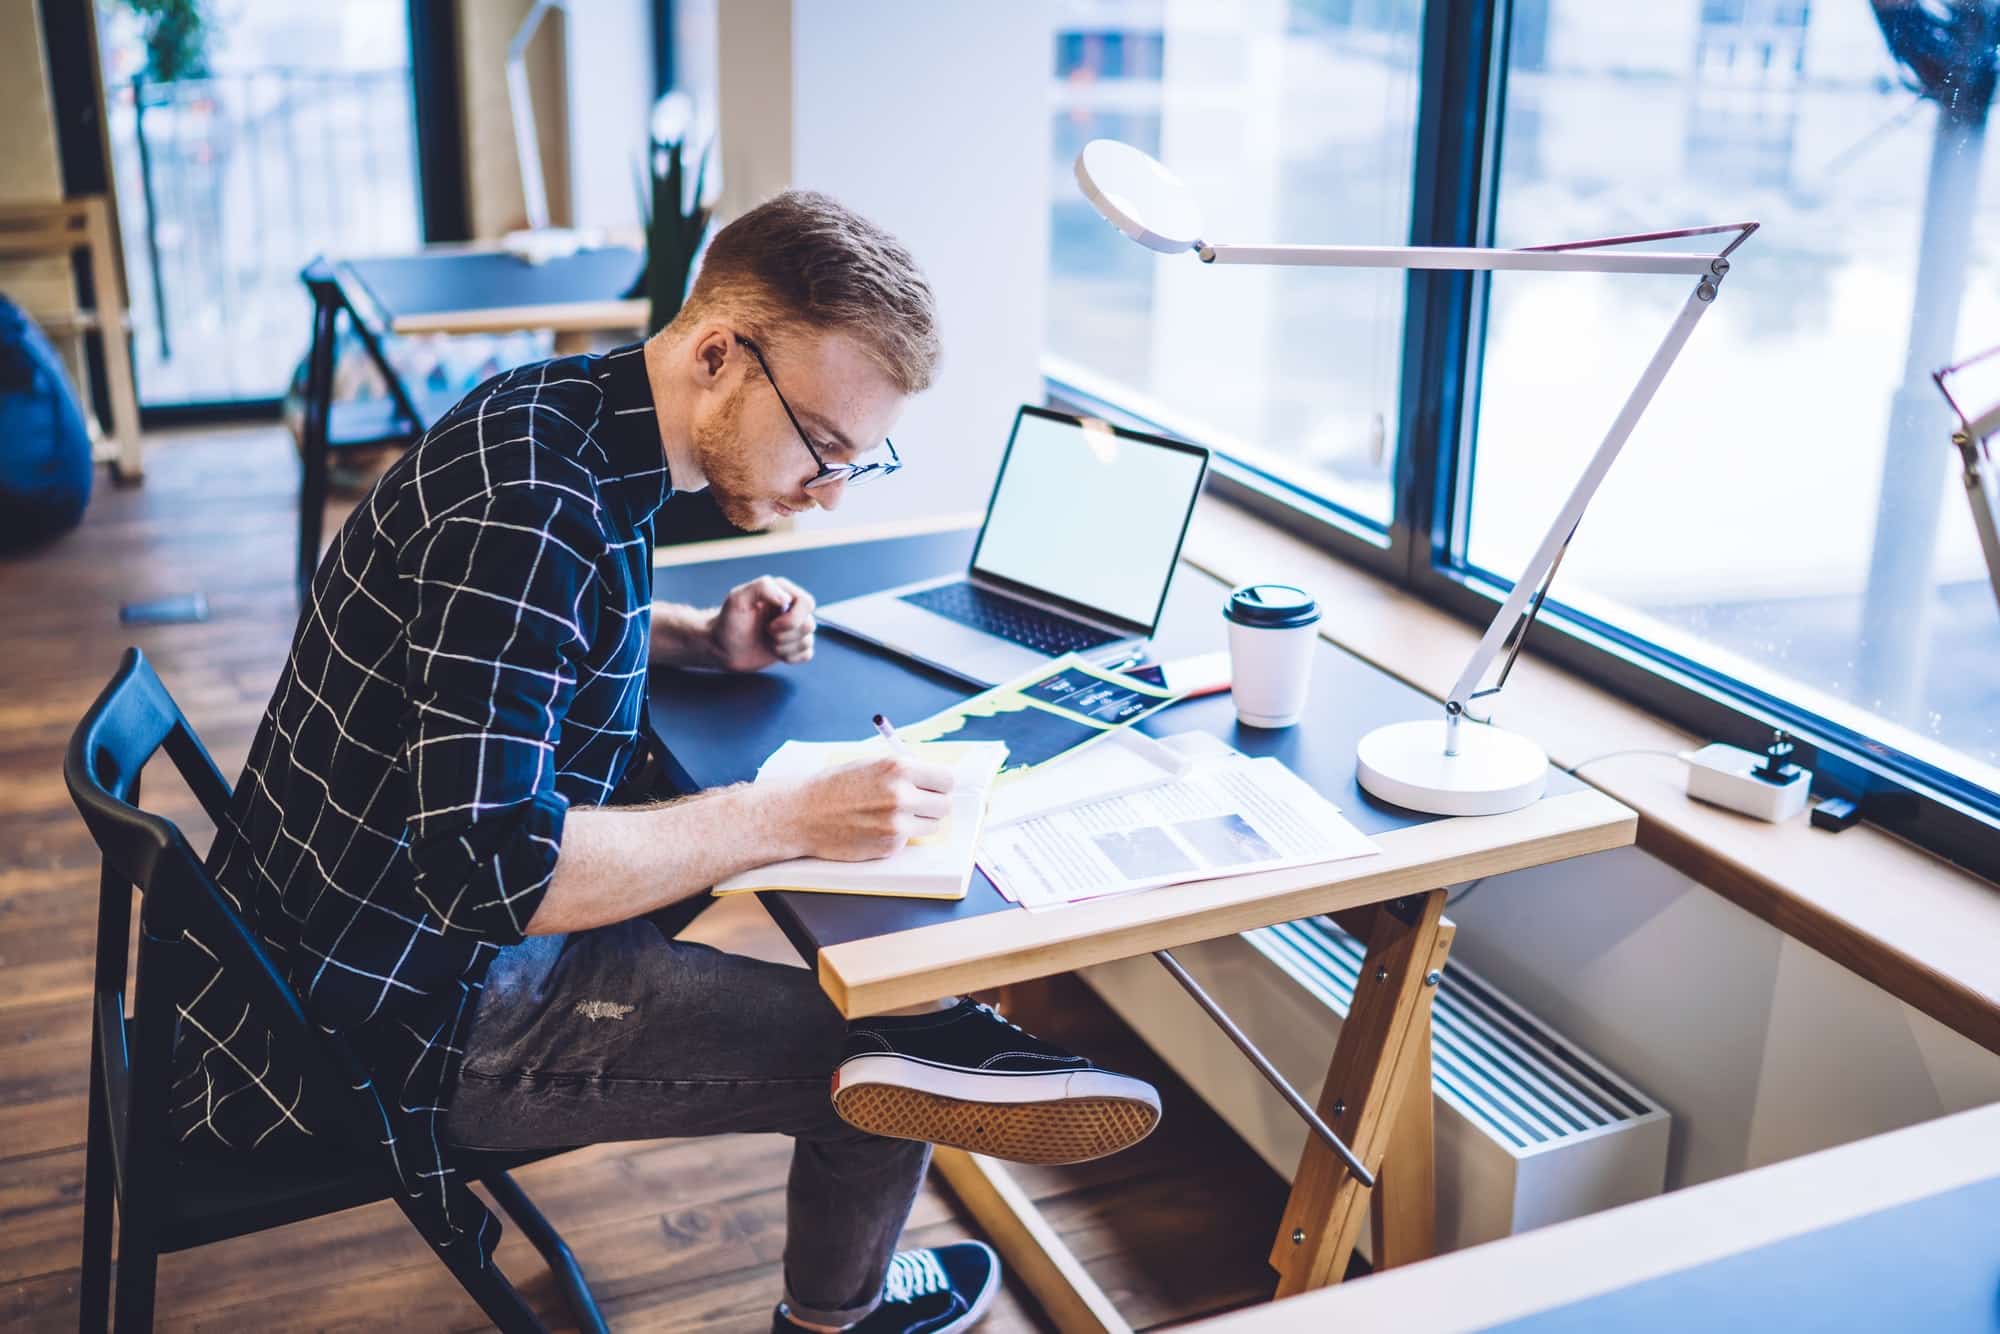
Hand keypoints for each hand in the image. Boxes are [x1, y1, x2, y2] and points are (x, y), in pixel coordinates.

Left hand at [709, 575, 815, 671]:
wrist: (721, 647)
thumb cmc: (728, 621)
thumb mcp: (738, 598)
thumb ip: (762, 588)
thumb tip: (787, 599)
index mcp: (782, 592)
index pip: (807, 603)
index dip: (793, 619)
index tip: (770, 626)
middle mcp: (791, 609)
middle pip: (809, 624)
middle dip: (786, 636)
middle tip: (767, 634)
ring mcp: (793, 628)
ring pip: (808, 641)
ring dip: (785, 647)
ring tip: (768, 644)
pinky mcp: (793, 646)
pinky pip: (807, 654)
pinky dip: (791, 657)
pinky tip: (775, 654)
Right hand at [774, 754, 955, 860]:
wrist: (803, 814)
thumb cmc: (836, 785)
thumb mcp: (872, 764)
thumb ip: (905, 770)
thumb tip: (935, 778)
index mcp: (899, 768)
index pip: (948, 779)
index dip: (941, 783)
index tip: (935, 786)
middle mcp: (901, 796)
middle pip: (945, 804)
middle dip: (933, 803)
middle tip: (917, 802)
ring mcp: (896, 824)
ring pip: (932, 825)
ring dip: (919, 821)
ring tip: (893, 814)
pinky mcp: (889, 846)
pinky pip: (909, 840)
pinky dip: (899, 835)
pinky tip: (876, 827)